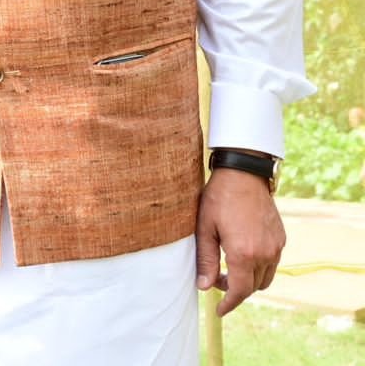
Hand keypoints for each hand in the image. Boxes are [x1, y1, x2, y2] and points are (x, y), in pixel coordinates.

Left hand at [196, 166, 284, 315]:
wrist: (244, 174)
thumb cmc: (218, 198)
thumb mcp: (204, 228)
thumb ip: (204, 259)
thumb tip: (203, 286)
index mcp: (244, 253)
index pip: (240, 290)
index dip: (229, 303)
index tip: (219, 310)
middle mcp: (265, 253)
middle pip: (253, 287)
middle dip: (235, 290)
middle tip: (214, 279)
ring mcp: (276, 246)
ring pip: (265, 277)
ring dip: (248, 279)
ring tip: (227, 267)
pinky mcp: (281, 238)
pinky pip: (272, 262)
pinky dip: (258, 267)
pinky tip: (241, 253)